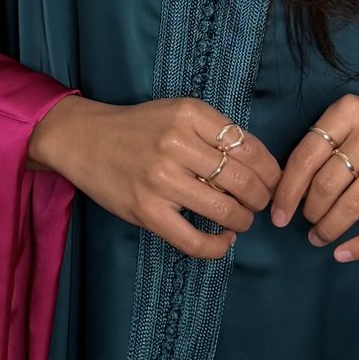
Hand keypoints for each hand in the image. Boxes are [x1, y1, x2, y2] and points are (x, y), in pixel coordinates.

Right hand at [25, 94, 280, 257]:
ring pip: (224, 210)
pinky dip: (217, 247)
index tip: (274, 181)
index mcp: (190, 114)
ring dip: (243, 220)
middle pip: (243, 180)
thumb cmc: (138, 127)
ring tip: (241, 220)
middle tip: (260, 203)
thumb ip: (216, 131)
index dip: (271, 170)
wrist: (84, 139)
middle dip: (261, 198)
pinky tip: (223, 241)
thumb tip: (260, 164)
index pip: (250, 147)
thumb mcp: (178, 112)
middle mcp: (176, 144)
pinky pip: (194, 240)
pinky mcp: (147, 211)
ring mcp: (160, 179)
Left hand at [269, 90, 358, 262]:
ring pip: (351, 206)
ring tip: (320, 237)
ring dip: (329, 229)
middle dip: (309, 212)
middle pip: (326, 184)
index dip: (287, 190)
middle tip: (307, 223)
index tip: (278, 214)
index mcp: (349, 111)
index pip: (306, 156)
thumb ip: (322, 145)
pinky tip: (344, 253)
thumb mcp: (351, 121)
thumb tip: (284, 191)